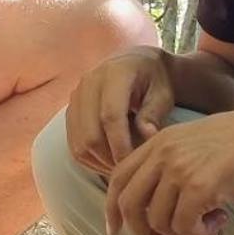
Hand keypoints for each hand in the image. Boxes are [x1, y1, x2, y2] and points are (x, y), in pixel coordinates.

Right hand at [66, 46, 173, 174]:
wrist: (136, 64)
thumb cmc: (154, 81)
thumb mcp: (162, 93)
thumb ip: (153, 114)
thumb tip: (148, 138)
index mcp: (114, 74)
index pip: (110, 116)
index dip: (121, 144)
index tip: (134, 164)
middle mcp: (88, 84)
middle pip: (91, 134)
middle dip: (111, 158)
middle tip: (131, 170)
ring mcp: (76, 97)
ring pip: (80, 143)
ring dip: (100, 162)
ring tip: (122, 168)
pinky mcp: (71, 111)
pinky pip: (74, 144)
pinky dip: (91, 159)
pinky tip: (109, 162)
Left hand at [104, 107, 233, 234]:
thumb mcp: (197, 142)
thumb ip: (172, 165)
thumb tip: (157, 207)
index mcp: (159, 141)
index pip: (118, 178)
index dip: (113, 208)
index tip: (118, 230)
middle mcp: (163, 152)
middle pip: (128, 204)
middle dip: (141, 233)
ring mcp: (179, 169)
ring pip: (157, 221)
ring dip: (181, 234)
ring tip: (208, 224)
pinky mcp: (199, 186)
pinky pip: (183, 227)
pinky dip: (199, 234)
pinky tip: (220, 221)